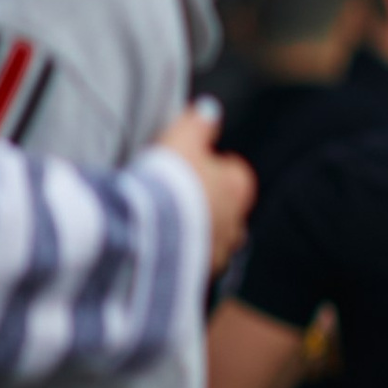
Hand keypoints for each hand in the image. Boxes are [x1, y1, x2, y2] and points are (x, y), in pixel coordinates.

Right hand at [155, 102, 255, 275]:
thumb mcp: (181, 138)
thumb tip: (210, 110)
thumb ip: (198, 123)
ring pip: (211, 239)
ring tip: (164, 224)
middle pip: (225, 209)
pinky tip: (159, 249)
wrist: (150, 231)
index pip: (234, 174)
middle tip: (175, 197)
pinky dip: (180, 256)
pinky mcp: (197, 276)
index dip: (212, 169)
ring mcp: (218, 252)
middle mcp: (235, 222)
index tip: (191, 166)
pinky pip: (192, 264)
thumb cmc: (169, 182)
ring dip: (193, 232)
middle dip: (206, 204)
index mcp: (237, 186)